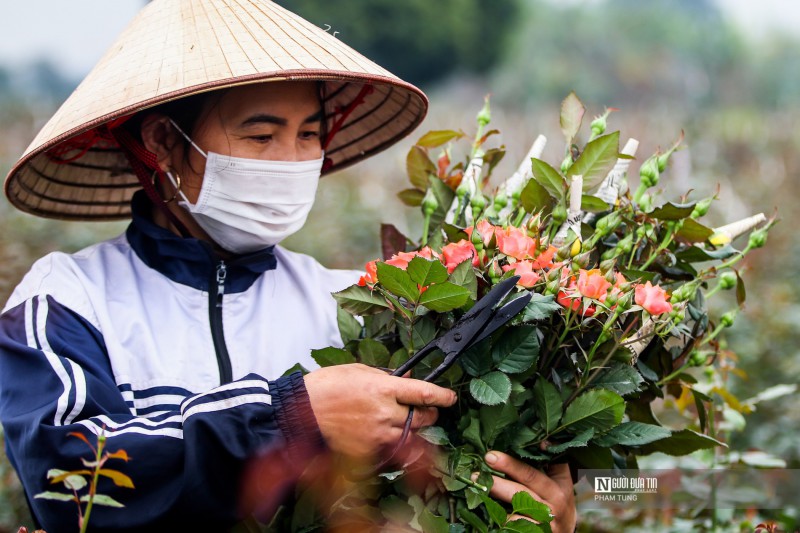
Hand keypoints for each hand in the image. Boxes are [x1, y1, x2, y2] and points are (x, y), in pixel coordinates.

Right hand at [304, 364, 456, 456]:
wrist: (301, 412)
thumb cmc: (325, 387)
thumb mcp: (359, 371)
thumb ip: (385, 377)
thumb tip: (406, 381)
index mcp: (384, 388)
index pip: (425, 393)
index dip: (444, 396)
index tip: (451, 397)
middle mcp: (385, 413)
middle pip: (423, 417)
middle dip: (429, 414)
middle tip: (425, 409)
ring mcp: (377, 434)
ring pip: (409, 435)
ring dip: (411, 428)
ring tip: (399, 420)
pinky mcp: (368, 451)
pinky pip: (391, 449)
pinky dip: (393, 442)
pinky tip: (384, 434)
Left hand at [484, 451, 575, 532]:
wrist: (565, 532)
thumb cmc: (559, 501)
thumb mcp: (562, 481)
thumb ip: (553, 461)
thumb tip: (541, 441)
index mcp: (557, 488)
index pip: (531, 474)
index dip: (511, 464)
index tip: (491, 455)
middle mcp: (550, 507)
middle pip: (519, 493)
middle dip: (497, 482)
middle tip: (475, 474)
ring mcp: (542, 524)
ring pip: (514, 513)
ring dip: (494, 502)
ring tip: (476, 491)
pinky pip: (513, 527)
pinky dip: (500, 519)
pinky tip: (487, 511)